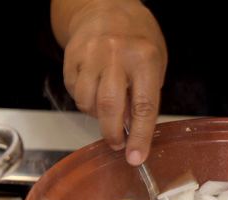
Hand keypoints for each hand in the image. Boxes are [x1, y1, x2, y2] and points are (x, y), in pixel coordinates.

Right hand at [51, 0, 166, 164]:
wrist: (106, 7)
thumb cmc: (137, 40)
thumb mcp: (155, 63)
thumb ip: (146, 95)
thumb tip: (133, 130)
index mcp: (145, 58)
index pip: (143, 106)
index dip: (139, 137)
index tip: (135, 158)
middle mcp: (116, 55)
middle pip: (110, 107)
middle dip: (113, 134)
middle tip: (118, 143)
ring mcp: (91, 54)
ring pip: (87, 102)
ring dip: (98, 115)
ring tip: (108, 108)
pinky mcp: (71, 57)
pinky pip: (75, 92)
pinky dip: (85, 100)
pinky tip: (95, 90)